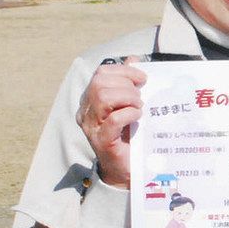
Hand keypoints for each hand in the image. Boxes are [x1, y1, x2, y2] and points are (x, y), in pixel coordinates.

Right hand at [76, 61, 146, 186]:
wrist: (126, 169)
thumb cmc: (129, 135)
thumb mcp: (129, 105)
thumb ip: (129, 82)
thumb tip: (133, 59)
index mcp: (91, 100)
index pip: (100, 73)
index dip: (123, 71)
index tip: (142, 78)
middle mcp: (86, 112)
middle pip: (99, 83)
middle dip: (126, 84)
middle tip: (140, 97)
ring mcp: (92, 128)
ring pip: (103, 98)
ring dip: (128, 98)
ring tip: (139, 107)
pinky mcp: (102, 142)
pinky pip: (113, 120)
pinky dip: (129, 114)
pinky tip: (137, 117)